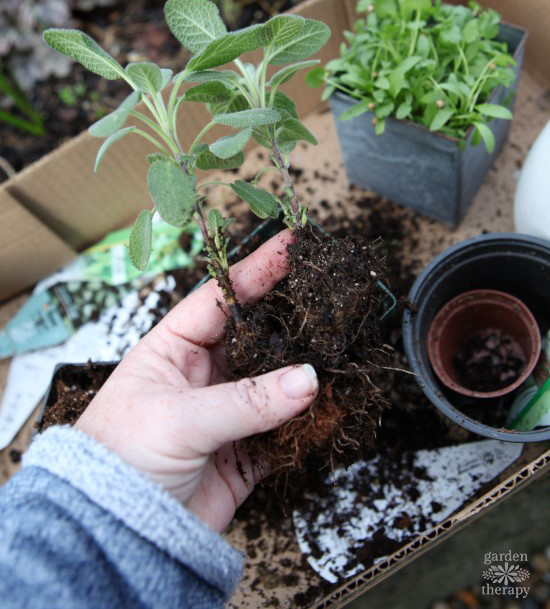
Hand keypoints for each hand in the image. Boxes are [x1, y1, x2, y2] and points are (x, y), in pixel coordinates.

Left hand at [76, 229, 317, 531]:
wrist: (113, 536)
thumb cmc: (121, 459)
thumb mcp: (179, 420)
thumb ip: (247, 401)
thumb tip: (309, 379)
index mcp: (173, 349)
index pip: (222, 298)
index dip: (257, 269)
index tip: (293, 243)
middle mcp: (203, 374)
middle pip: (258, 336)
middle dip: (293, 317)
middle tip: (332, 294)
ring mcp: (226, 411)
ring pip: (277, 382)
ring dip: (307, 372)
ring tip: (343, 350)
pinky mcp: (244, 453)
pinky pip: (285, 430)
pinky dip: (310, 423)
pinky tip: (334, 410)